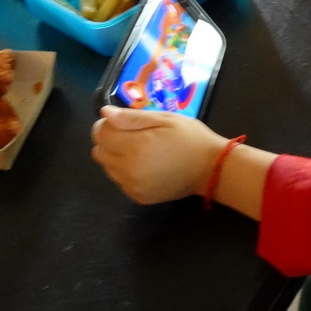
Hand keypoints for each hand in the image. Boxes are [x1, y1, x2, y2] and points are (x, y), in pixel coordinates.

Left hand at [91, 106, 227, 204]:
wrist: (211, 169)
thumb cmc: (190, 138)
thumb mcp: (165, 119)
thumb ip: (132, 117)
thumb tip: (105, 113)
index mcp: (135, 147)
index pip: (100, 134)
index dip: (108, 124)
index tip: (123, 122)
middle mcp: (129, 170)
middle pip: (99, 152)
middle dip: (110, 141)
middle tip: (133, 135)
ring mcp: (132, 187)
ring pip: (107, 167)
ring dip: (116, 157)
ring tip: (141, 150)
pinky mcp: (138, 197)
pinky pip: (119, 181)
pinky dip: (125, 171)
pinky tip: (145, 165)